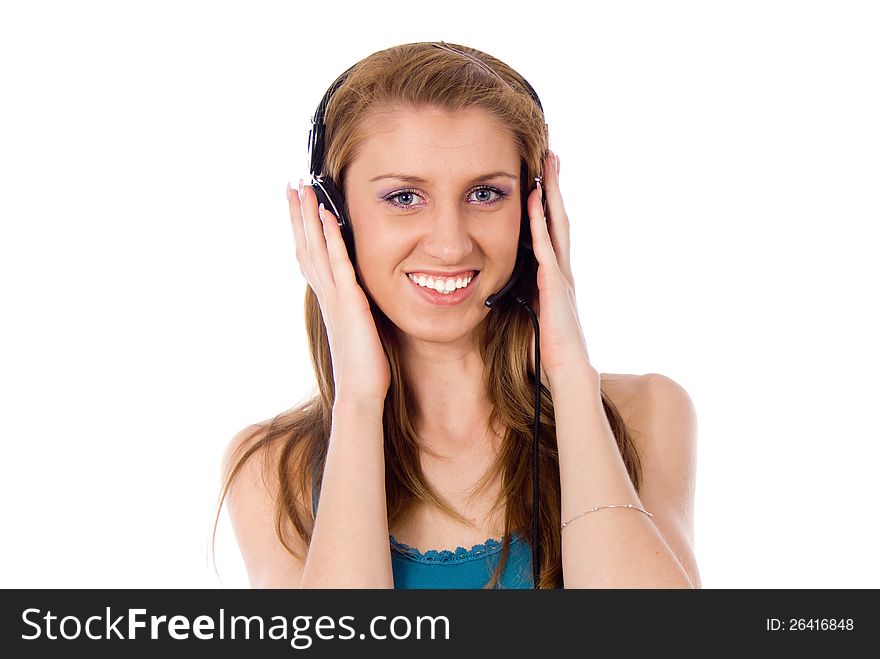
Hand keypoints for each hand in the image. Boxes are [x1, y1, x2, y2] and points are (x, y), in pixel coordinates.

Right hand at [287, 180, 390, 403]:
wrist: (359, 391)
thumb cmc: (363, 367)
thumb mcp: (357, 329)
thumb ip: (353, 310)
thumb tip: (356, 299)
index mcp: (329, 299)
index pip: (310, 256)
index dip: (302, 230)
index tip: (298, 206)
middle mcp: (326, 294)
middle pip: (306, 245)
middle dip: (298, 214)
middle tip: (291, 185)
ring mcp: (335, 296)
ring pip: (316, 248)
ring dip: (308, 217)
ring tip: (302, 189)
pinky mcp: (349, 301)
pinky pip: (339, 263)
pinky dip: (332, 238)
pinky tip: (328, 216)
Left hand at [526, 152, 597, 388]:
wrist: (565, 371)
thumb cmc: (547, 349)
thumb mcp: (532, 314)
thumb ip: (524, 294)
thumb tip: (506, 285)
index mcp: (555, 276)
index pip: (552, 231)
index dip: (548, 204)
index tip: (543, 178)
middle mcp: (561, 270)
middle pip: (559, 219)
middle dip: (555, 187)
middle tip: (552, 157)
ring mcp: (560, 276)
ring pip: (556, 226)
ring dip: (550, 195)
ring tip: (547, 166)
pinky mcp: (554, 287)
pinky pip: (545, 248)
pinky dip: (539, 223)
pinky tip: (533, 202)